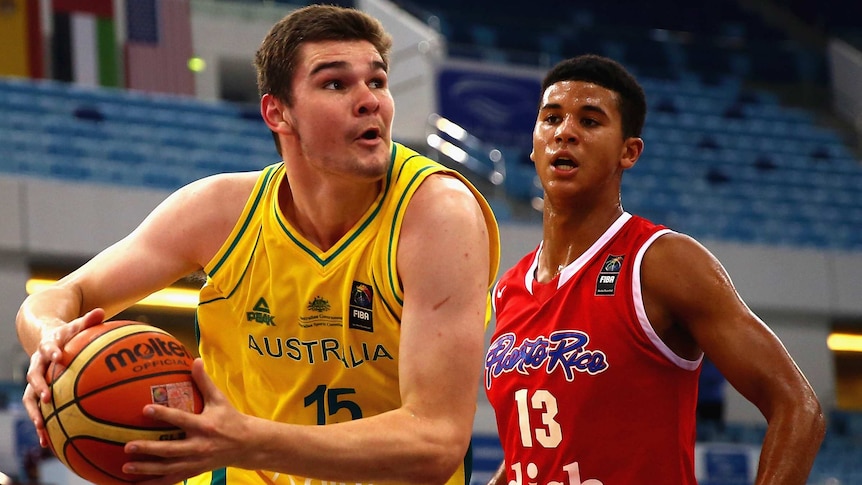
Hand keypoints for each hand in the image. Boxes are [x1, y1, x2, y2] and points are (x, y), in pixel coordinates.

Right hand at [22, 308, 104, 446]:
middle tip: (47, 398)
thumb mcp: (77, 325)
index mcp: (47, 347)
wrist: (46, 338)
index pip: (48, 348)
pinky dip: (42, 426)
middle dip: (39, 387)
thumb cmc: (68, 334)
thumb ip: (88, 320)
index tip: (59, 357)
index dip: (52, 351)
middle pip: (33, 376)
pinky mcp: (37, 393)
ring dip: (34, 413)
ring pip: (29, 399)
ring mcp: (35, 380)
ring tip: (41, 428)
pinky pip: (38, 411)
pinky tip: (48, 442)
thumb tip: (101, 311)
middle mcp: (37, 364)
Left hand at [122, 358, 252, 484]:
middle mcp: (200, 446)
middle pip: (171, 450)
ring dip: (147, 469)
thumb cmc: (231, 418)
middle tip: (128, 446)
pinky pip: (172, 480)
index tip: (146, 409)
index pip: (182, 420)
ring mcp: (196, 461)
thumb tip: (195, 360)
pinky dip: (155, 483)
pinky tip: (137, 484)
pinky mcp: (194, 471)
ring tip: (126, 466)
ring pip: (169, 468)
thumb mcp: (220, 399)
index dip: (164, 414)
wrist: (247, 445)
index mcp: (205, 426)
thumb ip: (204, 381)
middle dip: (149, 449)